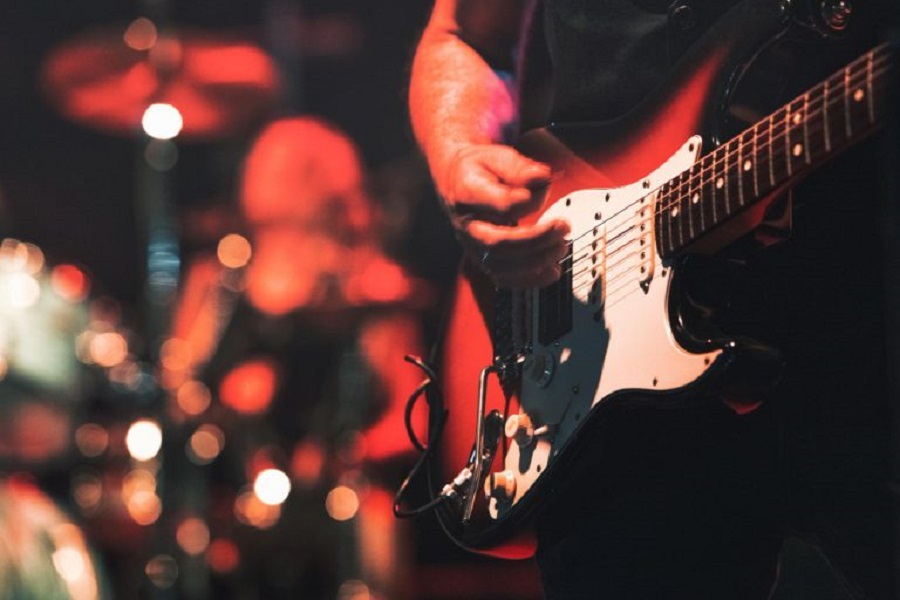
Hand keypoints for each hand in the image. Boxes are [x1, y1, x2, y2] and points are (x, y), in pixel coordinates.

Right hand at [436, 143, 569, 287]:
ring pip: (500, 266)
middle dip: (537, 240)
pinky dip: (529, 280)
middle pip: (497, 244)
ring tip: (561, 247)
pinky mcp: (482, 258)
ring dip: (536, 261)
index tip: (546, 187)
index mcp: (467, 194)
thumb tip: (542, 178)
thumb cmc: (480, 168)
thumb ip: (520, 168)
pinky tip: (551, 272)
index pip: (502, 206)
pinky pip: (503, 278)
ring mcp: (472, 245)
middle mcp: (466, 224)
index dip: (529, 202)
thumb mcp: (498, 156)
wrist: (456, 179)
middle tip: (563, 227)